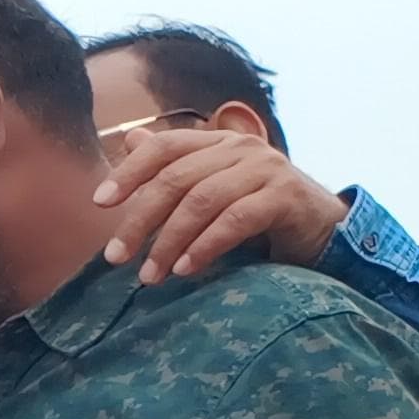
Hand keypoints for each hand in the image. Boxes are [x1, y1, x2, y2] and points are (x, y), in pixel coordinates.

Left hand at [94, 123, 345, 283]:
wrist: (319, 225)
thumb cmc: (257, 209)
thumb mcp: (212, 187)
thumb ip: (175, 168)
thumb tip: (130, 142)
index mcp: (217, 143)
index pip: (164, 147)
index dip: (129, 171)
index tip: (99, 202)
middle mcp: (240, 148)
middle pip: (176, 179)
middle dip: (140, 220)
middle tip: (115, 257)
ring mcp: (265, 169)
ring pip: (203, 200)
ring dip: (169, 241)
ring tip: (148, 276)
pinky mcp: (285, 196)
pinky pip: (236, 220)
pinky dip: (205, 246)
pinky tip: (184, 269)